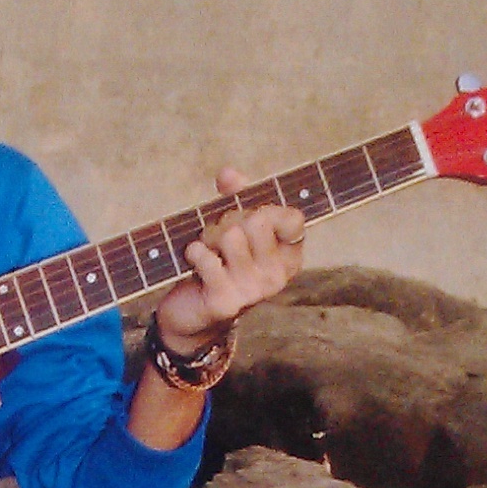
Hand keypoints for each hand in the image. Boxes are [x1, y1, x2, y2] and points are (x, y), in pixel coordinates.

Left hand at [154, 167, 305, 349]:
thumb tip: (228, 173)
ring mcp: (253, 291)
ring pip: (231, 235)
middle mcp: (277, 276)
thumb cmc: (218, 262)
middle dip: (230, 218)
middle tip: (220, 237)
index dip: (267, 207)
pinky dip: (194, 252)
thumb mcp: (233, 226)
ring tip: (208, 250)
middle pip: (258, 219)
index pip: (293, 219)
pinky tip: (194, 263)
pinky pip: (206, 257)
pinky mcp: (226, 302)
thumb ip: (235, 195)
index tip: (249, 215)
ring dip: (210, 236)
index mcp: (288, 257)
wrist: (192, 313)